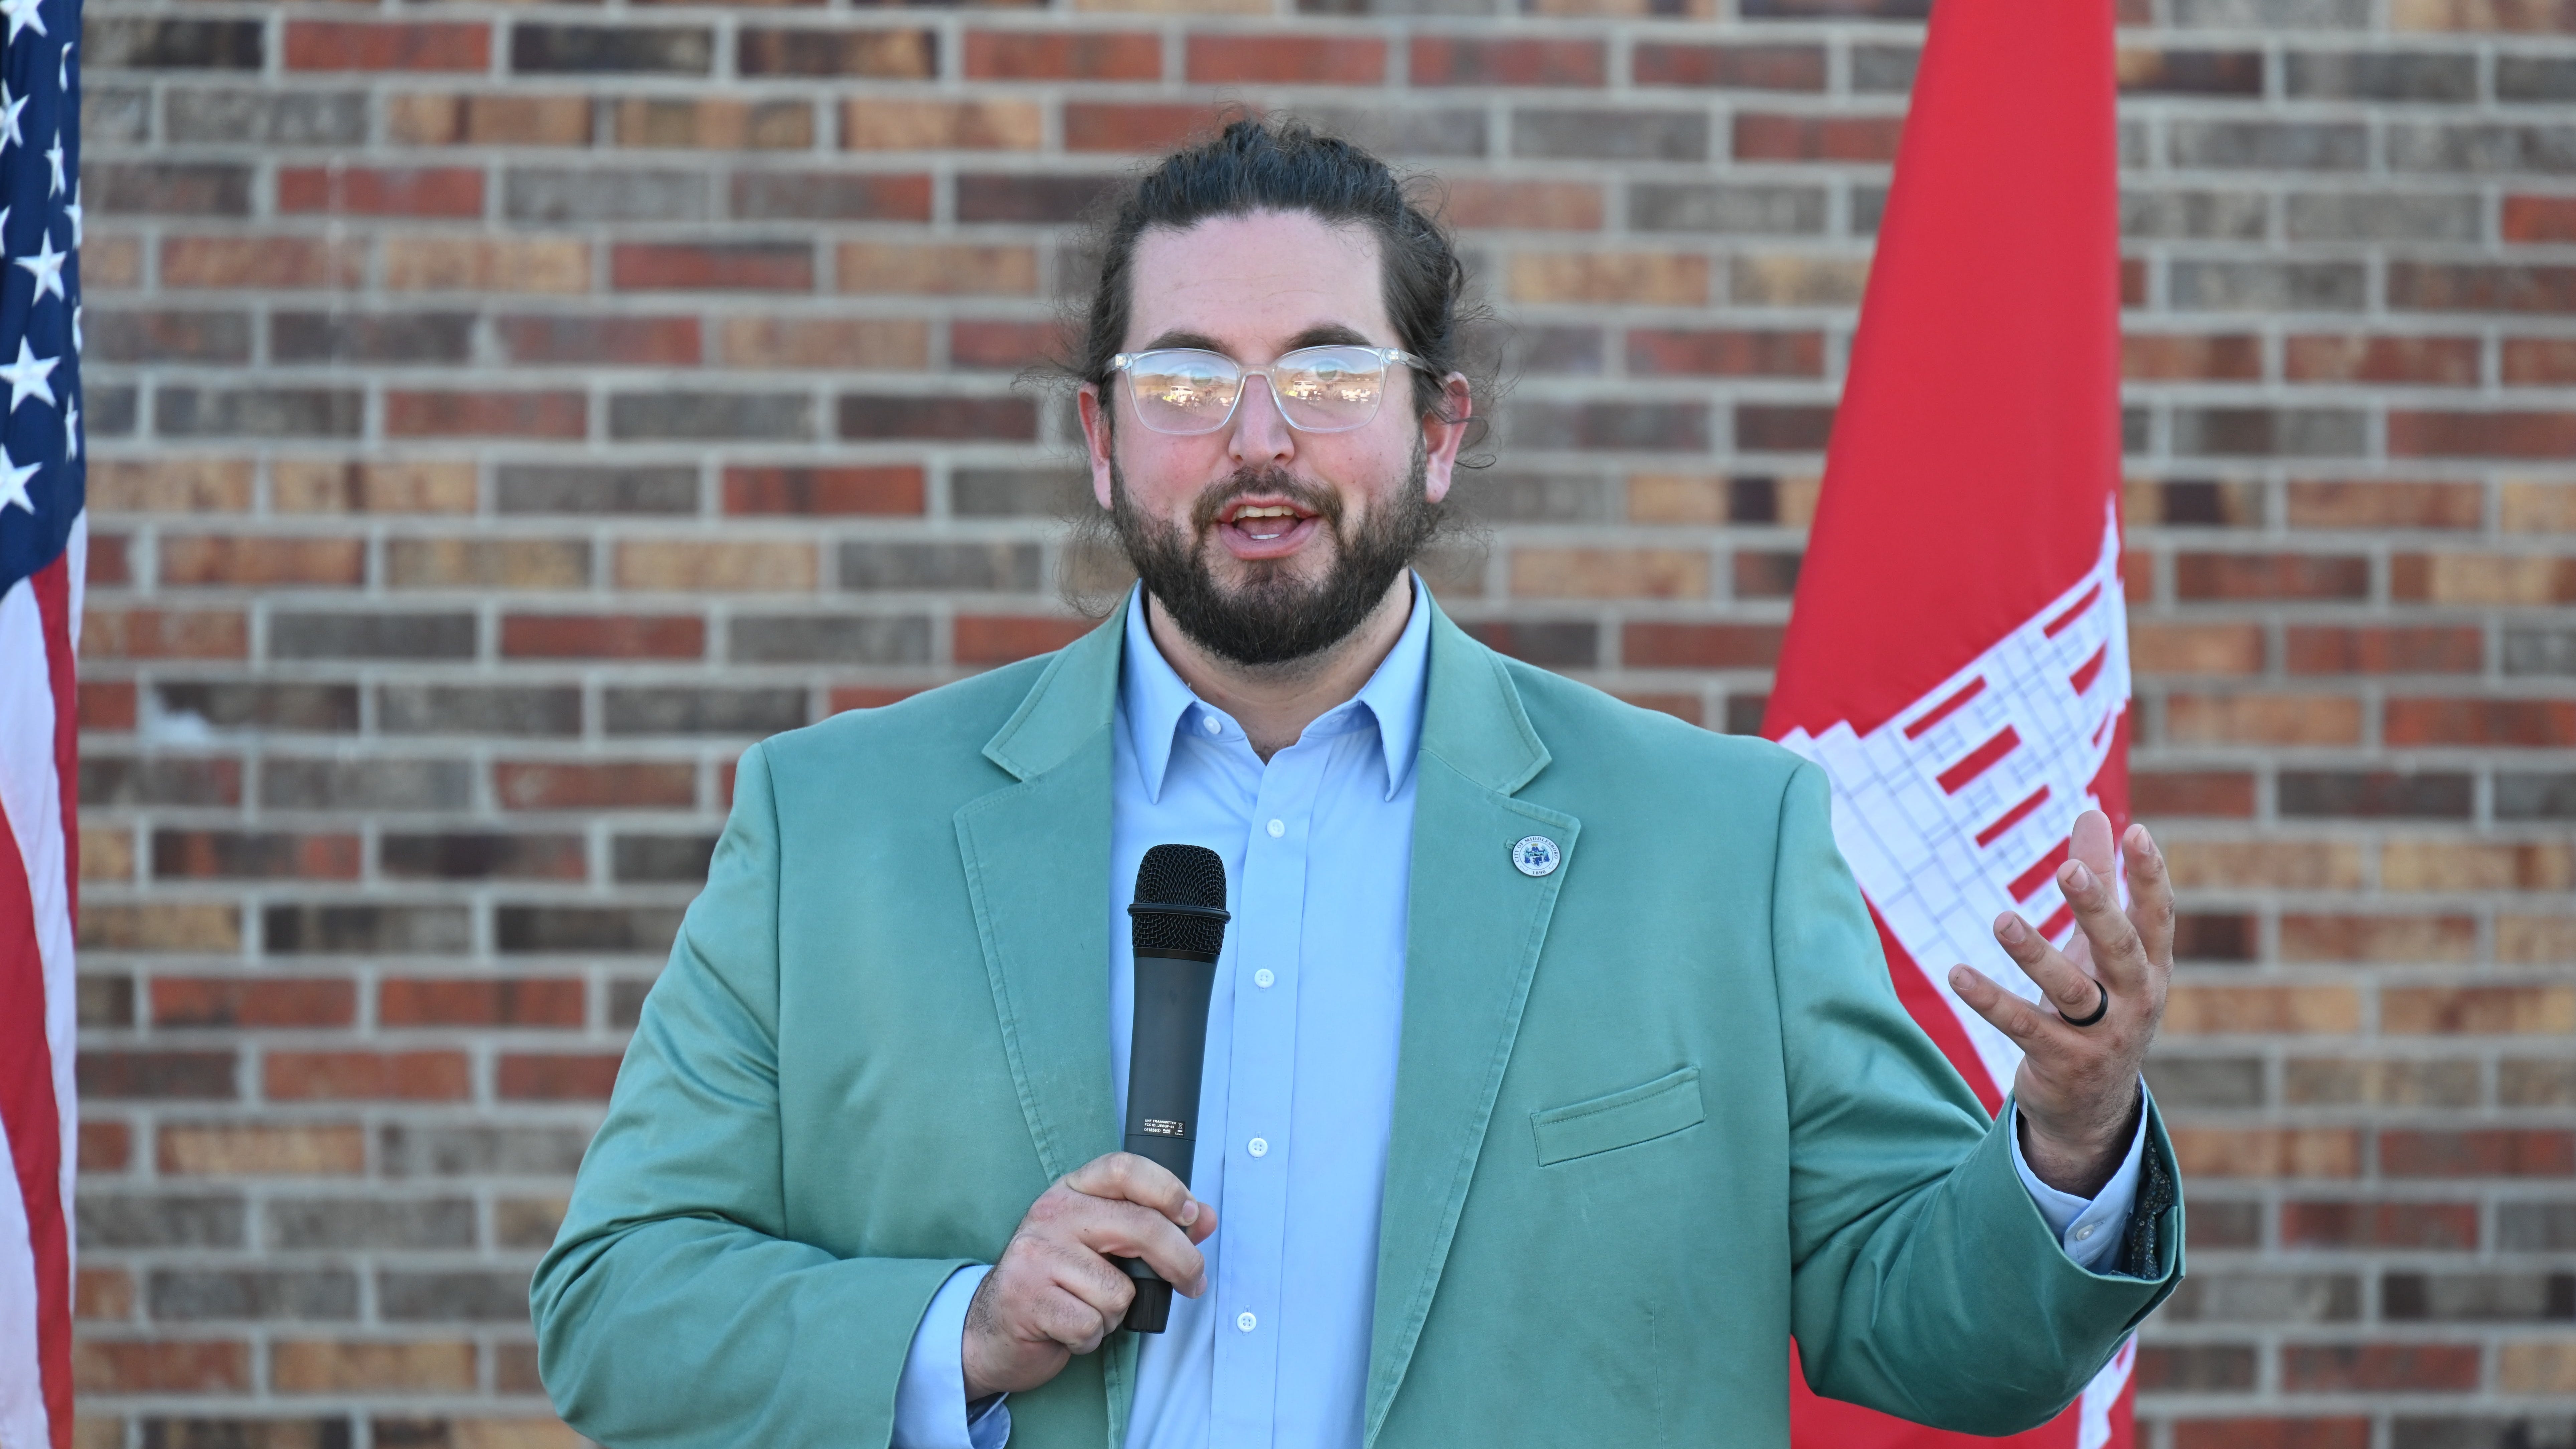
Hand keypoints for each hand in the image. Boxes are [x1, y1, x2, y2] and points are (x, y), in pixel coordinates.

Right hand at [961, 1152, 1216, 1400]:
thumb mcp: (1102, 1245)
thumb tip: (1204, 1218)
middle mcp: (1052, 1214)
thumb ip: (1155, 1227)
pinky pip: (1092, 1324)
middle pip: (1140, 1227)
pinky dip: (1091, 1337)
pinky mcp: (1029, 1298)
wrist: (992, 1328)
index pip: (1124, 1168)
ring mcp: (1037, 1255)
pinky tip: (1070, 1329)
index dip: (1167, 1187)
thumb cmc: (1055, 1283)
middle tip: (1192, 1283)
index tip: (1190, 1214)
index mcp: (1071, 1191)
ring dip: (1116, 1313)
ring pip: (1119, 1290)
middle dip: (1181, 1261)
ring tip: (1089, 1308)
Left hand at [1947, 810, 2171, 1197]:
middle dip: (2097, 909)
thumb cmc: (2103, 1007)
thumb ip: (2101, 882)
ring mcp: (2102, 1036)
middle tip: (2069, 869)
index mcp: (2151, 968)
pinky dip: (1990, 1000)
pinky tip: (1956, 974)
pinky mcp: (2063, 1063)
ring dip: (2035, 954)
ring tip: (2002, 920)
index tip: (2139, 833)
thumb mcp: (2105, 950)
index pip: (2157, 916)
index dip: (2150, 877)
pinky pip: (2023, 1027)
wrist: (2095, 1108)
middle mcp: (2136, 1000)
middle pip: (2118, 948)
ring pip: (2070, 990)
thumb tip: (2095, 812)